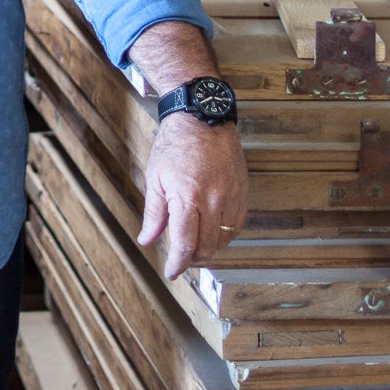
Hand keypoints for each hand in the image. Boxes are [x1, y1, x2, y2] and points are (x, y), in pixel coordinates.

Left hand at [136, 112, 246, 280]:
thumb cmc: (175, 143)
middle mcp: (212, 200)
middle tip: (181, 257)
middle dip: (192, 258)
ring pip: (224, 239)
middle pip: (206, 247)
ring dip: (209, 248)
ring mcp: (230, 196)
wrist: (203, 116)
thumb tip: (147, 240)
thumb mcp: (156, 177)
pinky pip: (237, 225)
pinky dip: (225, 235)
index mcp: (187, 197)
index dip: (178, 264)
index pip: (185, 244)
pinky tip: (213, 231)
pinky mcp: (242, 191)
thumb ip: (154, 213)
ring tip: (196, 245)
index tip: (172, 272)